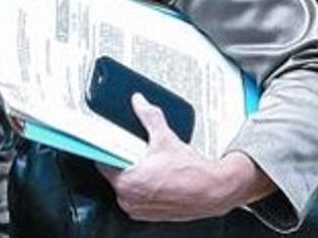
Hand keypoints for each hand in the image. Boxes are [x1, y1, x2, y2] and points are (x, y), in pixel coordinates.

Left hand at [97, 93, 275, 221]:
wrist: (214, 191)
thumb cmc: (192, 172)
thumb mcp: (165, 138)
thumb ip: (149, 116)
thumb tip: (140, 103)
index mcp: (127, 182)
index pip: (102, 162)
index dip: (108, 150)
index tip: (113, 144)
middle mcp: (129, 199)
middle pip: (113, 174)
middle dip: (124, 161)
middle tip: (137, 153)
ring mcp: (138, 209)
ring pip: (125, 186)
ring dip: (133, 175)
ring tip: (150, 165)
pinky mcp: (148, 215)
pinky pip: (137, 197)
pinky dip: (143, 187)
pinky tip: (156, 178)